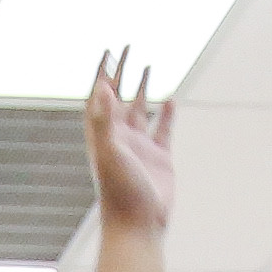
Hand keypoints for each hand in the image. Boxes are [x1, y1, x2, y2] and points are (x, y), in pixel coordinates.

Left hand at [85, 55, 176, 235]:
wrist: (138, 225)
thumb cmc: (119, 191)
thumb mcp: (109, 152)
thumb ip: (104, 120)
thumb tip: (103, 87)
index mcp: (102, 134)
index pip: (100, 96)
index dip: (102, 73)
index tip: (108, 50)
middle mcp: (119, 138)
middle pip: (120, 96)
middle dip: (123, 72)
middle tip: (130, 47)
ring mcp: (140, 147)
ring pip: (141, 110)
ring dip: (144, 88)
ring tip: (148, 66)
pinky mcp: (160, 158)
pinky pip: (163, 130)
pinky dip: (167, 115)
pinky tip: (171, 99)